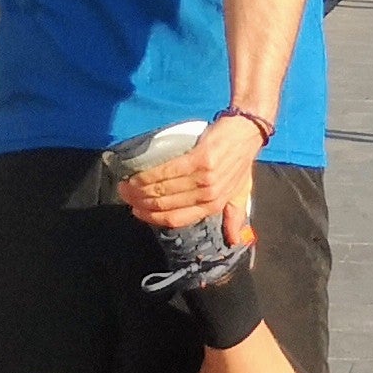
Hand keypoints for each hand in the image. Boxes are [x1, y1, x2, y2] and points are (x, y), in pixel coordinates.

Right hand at [121, 111, 260, 232]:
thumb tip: (233, 240)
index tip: (136, 211)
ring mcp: (204, 178)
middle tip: (124, 195)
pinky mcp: (199, 159)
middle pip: (164, 205)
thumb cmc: (241, 162)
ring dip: (138, 190)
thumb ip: (234, 215)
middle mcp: (208, 196)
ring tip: (125, 186)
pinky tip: (136, 176)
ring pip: (162, 190)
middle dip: (138, 203)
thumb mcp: (240, 193)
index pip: (175, 219)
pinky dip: (148, 175)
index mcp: (213, 206)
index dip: (151, 218)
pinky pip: (167, 171)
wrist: (248, 131)